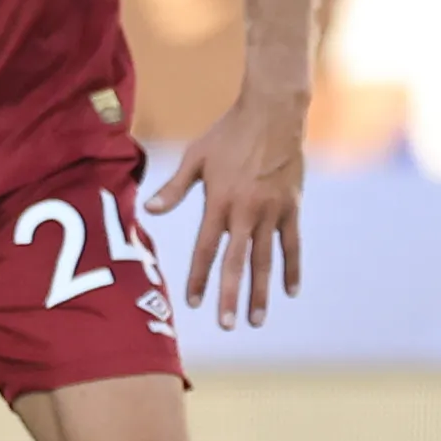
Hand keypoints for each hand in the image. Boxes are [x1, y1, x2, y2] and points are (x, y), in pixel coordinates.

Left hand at [149, 89, 305, 328]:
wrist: (273, 114)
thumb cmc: (229, 134)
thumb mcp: (196, 157)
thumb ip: (175, 187)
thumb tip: (149, 210)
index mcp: (220, 202)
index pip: (206, 248)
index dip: (198, 276)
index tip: (193, 302)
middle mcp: (246, 212)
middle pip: (237, 262)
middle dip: (230, 296)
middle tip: (227, 325)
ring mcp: (272, 212)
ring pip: (266, 260)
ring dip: (260, 292)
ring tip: (256, 319)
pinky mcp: (291, 208)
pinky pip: (292, 244)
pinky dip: (291, 268)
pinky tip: (290, 291)